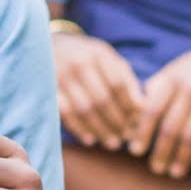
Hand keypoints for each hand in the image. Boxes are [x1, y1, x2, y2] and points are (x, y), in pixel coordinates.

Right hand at [54, 31, 144, 149]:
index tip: (138, 121)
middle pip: (102, 99)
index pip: (118, 84)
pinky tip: (90, 139)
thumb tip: (142, 107)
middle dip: (117, 121)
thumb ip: (125, 78)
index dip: (129, 105)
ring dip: (101, 129)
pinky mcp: (48, 89)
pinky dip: (79, 129)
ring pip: (85, 109)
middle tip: (127, 137)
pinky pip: (65, 113)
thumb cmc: (86, 56)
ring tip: (113, 143)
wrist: (48, 46)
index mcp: (99, 54)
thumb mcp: (107, 58)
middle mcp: (79, 64)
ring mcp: (61, 77)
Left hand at [129, 27, 190, 177]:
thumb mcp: (178, 68)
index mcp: (173, 78)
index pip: (151, 110)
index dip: (142, 133)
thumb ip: (158, 87)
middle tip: (156, 169)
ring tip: (175, 172)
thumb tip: (136, 112)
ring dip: (182, 158)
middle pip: (170, 128)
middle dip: (161, 152)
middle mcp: (190, 88)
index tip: (135, 151)